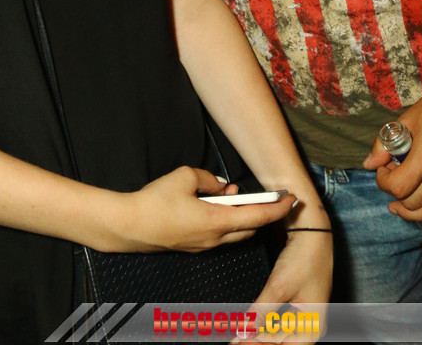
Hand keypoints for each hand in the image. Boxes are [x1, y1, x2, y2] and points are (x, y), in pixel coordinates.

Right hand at [106, 166, 295, 252]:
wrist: (130, 226)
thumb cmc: (156, 202)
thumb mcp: (184, 176)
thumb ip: (208, 179)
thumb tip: (219, 185)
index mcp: (217, 221)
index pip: (257, 217)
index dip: (277, 208)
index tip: (291, 199)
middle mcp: (215, 238)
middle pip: (250, 229)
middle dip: (261, 213)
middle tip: (266, 196)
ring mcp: (204, 245)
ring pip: (234, 232)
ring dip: (241, 216)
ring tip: (232, 194)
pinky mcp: (193, 246)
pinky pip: (219, 234)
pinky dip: (225, 221)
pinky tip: (213, 204)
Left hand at [246, 230, 331, 343]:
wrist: (310, 229)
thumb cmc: (304, 256)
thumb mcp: (279, 287)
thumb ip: (260, 313)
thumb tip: (243, 333)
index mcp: (313, 327)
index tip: (239, 343)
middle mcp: (309, 324)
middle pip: (280, 342)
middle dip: (256, 341)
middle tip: (234, 339)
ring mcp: (300, 313)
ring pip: (275, 333)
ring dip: (257, 332)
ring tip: (237, 334)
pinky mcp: (292, 302)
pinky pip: (275, 320)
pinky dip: (261, 322)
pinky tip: (247, 323)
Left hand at [363, 78, 421, 237]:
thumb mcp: (406, 119)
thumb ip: (385, 144)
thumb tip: (369, 164)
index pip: (397, 186)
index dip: (383, 182)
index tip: (383, 170)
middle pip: (413, 202)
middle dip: (395, 194)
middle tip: (391, 179)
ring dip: (413, 213)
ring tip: (400, 207)